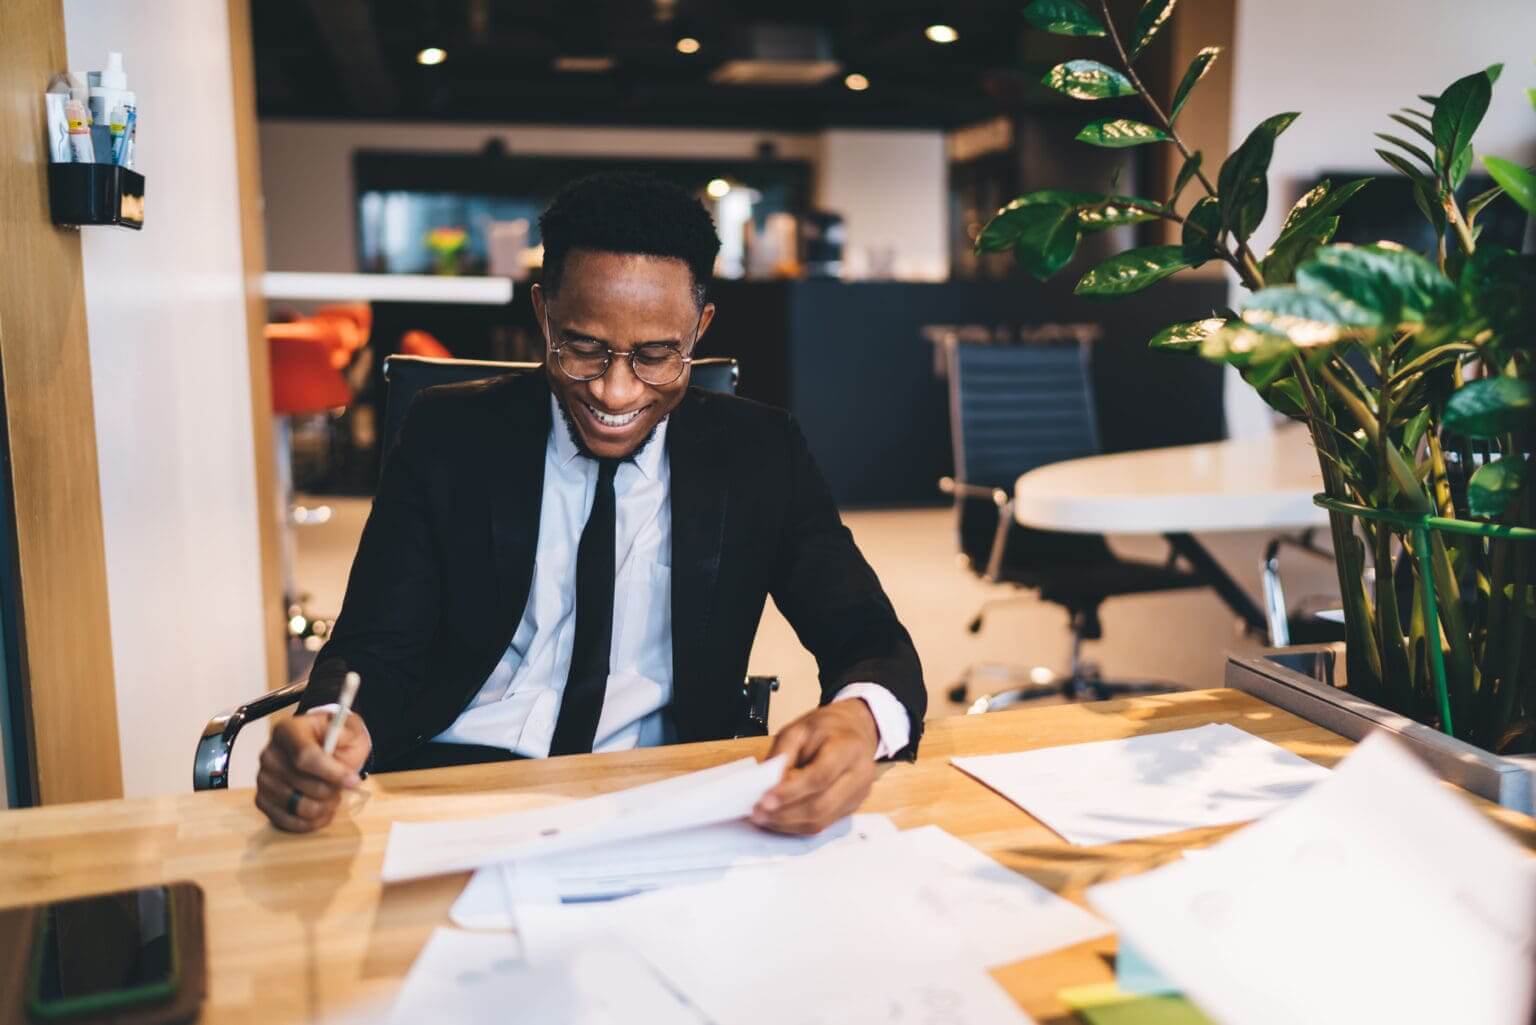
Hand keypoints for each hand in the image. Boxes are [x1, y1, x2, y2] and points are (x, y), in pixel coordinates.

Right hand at [255, 711, 370, 832]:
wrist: (322, 746)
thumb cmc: (337, 739)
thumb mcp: (350, 731)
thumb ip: (348, 745)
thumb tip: (344, 771)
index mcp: (288, 731)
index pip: (305, 756)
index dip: (332, 773)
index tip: (354, 781)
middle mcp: (269, 754)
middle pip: (303, 784)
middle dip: (331, 790)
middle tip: (343, 785)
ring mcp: (263, 779)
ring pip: (299, 807)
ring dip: (324, 806)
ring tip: (332, 795)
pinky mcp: (263, 800)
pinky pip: (289, 822)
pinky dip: (312, 822)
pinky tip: (323, 810)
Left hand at [750, 701, 878, 834]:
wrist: (854, 730)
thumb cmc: (826, 728)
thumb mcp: (798, 729)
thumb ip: (782, 755)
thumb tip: (766, 785)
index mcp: (849, 749)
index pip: (819, 777)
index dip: (790, 792)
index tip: (764, 800)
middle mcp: (859, 776)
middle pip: (821, 806)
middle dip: (785, 814)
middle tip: (758, 813)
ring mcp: (858, 796)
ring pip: (821, 821)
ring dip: (788, 824)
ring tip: (763, 818)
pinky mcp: (851, 809)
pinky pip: (822, 824)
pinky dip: (797, 825)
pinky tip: (779, 819)